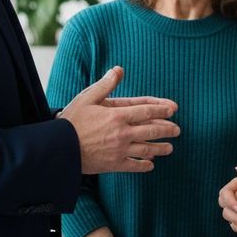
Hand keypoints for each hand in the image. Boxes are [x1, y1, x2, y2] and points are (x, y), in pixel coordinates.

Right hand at [58, 67, 179, 174]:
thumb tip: (119, 70)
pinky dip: (144, 165)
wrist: (59, 149)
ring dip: (160, 148)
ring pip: (146, 150)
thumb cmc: (72, 121)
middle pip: (151, 131)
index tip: (173, 109)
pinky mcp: (113, 165)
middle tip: (177, 130)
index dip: (162, 110)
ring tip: (170, 148)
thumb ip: (106, 84)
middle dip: (167, 130)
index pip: (146, 111)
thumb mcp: (87, 97)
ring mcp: (119, 151)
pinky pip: (134, 166)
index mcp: (117, 115)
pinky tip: (151, 164)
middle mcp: (122, 133)